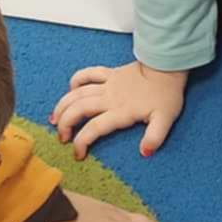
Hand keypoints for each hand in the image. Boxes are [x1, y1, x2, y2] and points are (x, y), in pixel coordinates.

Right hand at [51, 62, 187, 158]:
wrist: (168, 66)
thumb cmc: (167, 94)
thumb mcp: (166, 119)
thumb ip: (155, 136)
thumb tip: (145, 152)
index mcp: (121, 111)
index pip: (95, 128)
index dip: (82, 142)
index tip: (78, 154)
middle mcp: (109, 98)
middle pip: (79, 109)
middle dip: (65, 124)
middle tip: (62, 138)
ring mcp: (108, 84)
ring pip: (77, 93)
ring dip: (63, 105)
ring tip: (54, 119)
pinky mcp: (110, 73)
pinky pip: (87, 74)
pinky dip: (75, 81)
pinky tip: (70, 90)